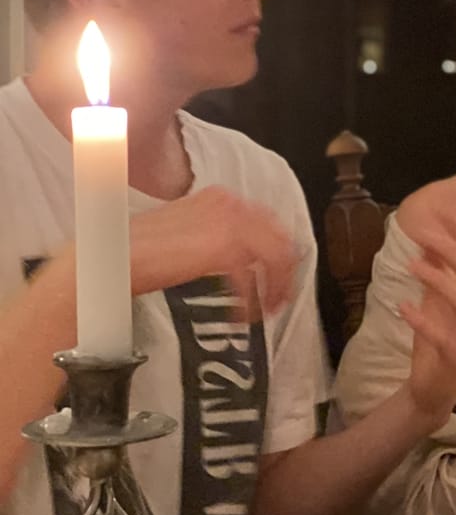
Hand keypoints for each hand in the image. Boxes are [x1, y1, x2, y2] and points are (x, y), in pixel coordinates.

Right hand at [128, 186, 296, 319]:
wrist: (112, 257)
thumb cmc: (142, 250)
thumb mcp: (190, 232)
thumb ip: (219, 236)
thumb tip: (246, 257)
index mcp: (222, 197)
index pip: (267, 222)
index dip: (278, 252)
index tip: (277, 277)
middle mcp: (230, 203)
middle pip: (279, 238)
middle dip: (284, 272)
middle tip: (278, 299)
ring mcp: (229, 222)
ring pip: (274, 256)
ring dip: (274, 287)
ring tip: (264, 311)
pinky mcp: (222, 248)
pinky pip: (250, 279)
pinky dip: (249, 301)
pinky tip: (240, 316)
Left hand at [400, 225, 455, 426]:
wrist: (432, 392)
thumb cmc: (437, 342)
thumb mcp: (435, 304)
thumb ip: (437, 276)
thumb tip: (427, 241)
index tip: (446, 219)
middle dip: (455, 251)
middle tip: (428, 235)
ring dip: (438, 280)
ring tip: (412, 265)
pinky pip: (442, 336)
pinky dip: (421, 319)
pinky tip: (402, 306)